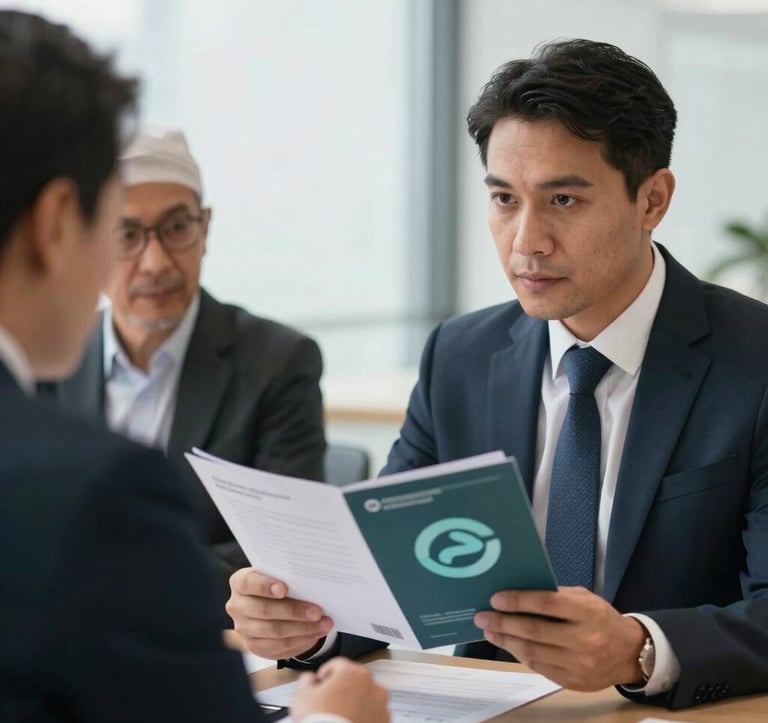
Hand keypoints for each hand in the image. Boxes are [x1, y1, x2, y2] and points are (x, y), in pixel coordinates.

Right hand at [226, 567, 332, 658]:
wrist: (272, 603)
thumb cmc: (279, 583)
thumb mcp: (279, 575)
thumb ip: (288, 576)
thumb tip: (313, 581)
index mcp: (240, 582)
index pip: (249, 583)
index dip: (265, 586)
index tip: (284, 589)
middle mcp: (237, 606)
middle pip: (265, 611)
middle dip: (294, 611)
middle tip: (317, 611)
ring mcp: (244, 628)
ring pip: (274, 631)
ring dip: (303, 629)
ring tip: (324, 624)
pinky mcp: (255, 646)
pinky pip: (279, 647)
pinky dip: (300, 641)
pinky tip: (315, 634)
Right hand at [290, 657, 389, 722]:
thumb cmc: (321, 720)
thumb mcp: (303, 695)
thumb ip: (307, 680)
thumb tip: (309, 679)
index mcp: (353, 672)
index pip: (337, 665)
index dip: (324, 674)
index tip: (319, 684)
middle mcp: (371, 684)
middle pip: (354, 681)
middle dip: (342, 689)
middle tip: (328, 702)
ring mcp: (380, 704)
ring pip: (366, 698)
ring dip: (355, 703)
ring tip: (340, 716)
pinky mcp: (384, 722)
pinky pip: (373, 715)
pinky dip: (364, 717)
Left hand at [474, 587, 645, 690]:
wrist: (629, 653)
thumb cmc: (600, 618)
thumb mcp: (584, 599)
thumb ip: (555, 596)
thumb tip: (517, 594)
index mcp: (587, 613)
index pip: (546, 603)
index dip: (518, 600)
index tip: (496, 599)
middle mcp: (585, 640)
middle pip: (534, 630)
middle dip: (503, 622)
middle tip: (482, 616)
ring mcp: (579, 664)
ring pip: (532, 652)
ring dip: (506, 640)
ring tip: (490, 630)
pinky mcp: (574, 682)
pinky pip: (539, 667)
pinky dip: (519, 654)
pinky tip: (508, 644)